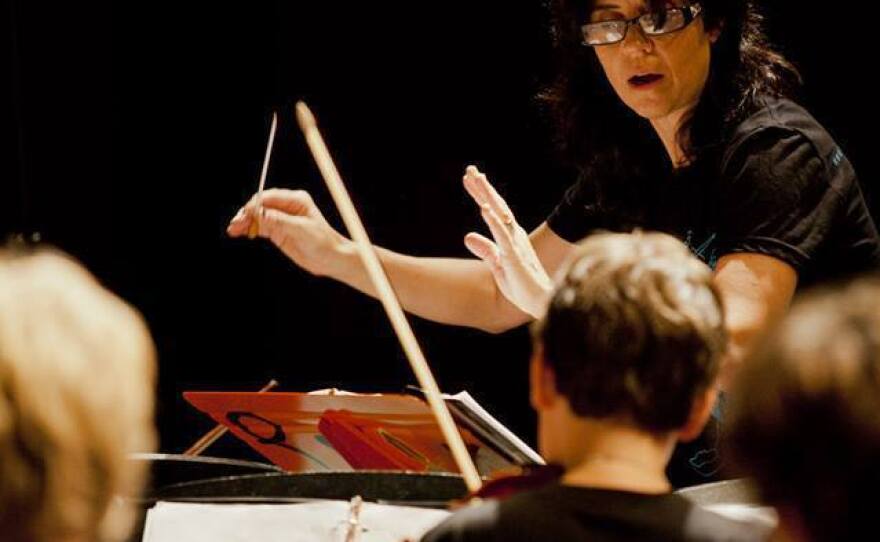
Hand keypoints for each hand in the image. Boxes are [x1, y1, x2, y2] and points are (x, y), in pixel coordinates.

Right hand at [227, 189, 350, 276]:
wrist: (331, 259)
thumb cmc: (323, 242)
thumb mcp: (301, 230)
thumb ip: (280, 221)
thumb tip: (260, 213)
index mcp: (296, 200)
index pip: (269, 197)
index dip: (255, 204)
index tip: (246, 213)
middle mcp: (287, 207)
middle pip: (261, 205)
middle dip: (247, 213)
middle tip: (236, 224)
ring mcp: (282, 219)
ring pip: (258, 216)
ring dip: (245, 221)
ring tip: (233, 229)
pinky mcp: (278, 231)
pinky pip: (260, 227)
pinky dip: (249, 229)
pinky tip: (238, 232)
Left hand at [461, 166, 552, 318]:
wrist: (540, 304)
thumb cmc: (522, 286)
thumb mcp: (498, 266)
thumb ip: (485, 249)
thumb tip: (467, 236)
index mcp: (510, 237)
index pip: (494, 210)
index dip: (481, 194)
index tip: (470, 179)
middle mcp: (514, 235)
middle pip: (497, 206)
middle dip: (483, 187)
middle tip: (470, 169)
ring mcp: (515, 244)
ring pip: (500, 214)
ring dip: (488, 196)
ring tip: (477, 180)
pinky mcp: (515, 256)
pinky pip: (503, 234)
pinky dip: (493, 220)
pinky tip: (484, 208)